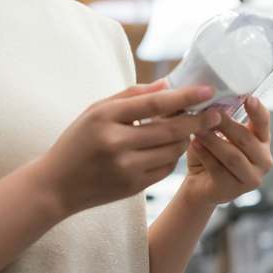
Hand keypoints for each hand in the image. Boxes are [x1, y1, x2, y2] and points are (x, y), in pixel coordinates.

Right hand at [39, 80, 219, 215]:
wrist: (56, 185)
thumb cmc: (77, 141)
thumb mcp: (96, 110)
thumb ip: (131, 95)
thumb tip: (166, 84)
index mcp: (106, 117)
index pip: (155, 103)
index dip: (185, 97)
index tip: (207, 90)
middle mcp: (116, 143)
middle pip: (170, 129)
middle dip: (198, 120)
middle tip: (216, 112)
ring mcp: (125, 168)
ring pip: (172, 151)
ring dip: (186, 138)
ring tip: (189, 128)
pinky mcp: (132, 188)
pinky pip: (165, 170)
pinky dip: (172, 157)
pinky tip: (169, 148)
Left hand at [182, 96, 272, 208]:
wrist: (199, 184)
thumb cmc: (211, 153)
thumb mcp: (219, 133)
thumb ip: (220, 119)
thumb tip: (211, 101)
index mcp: (262, 141)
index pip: (263, 122)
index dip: (257, 110)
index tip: (249, 98)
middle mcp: (263, 160)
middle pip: (246, 139)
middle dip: (226, 124)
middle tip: (210, 112)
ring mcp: (252, 178)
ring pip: (233, 156)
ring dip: (214, 141)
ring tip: (198, 129)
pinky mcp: (234, 191)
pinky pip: (219, 170)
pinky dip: (205, 156)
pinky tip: (194, 144)